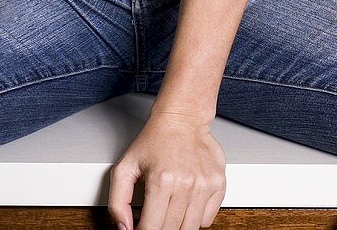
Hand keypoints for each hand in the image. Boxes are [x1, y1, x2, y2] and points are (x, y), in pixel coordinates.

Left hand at [108, 110, 226, 229]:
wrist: (183, 118)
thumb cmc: (155, 140)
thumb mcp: (125, 165)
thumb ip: (118, 200)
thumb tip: (124, 228)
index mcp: (161, 180)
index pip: (151, 229)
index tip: (140, 228)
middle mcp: (186, 184)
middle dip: (159, 229)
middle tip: (154, 216)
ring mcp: (204, 186)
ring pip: (190, 229)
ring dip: (177, 225)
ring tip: (169, 209)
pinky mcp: (218, 184)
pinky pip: (206, 220)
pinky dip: (195, 217)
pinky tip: (186, 201)